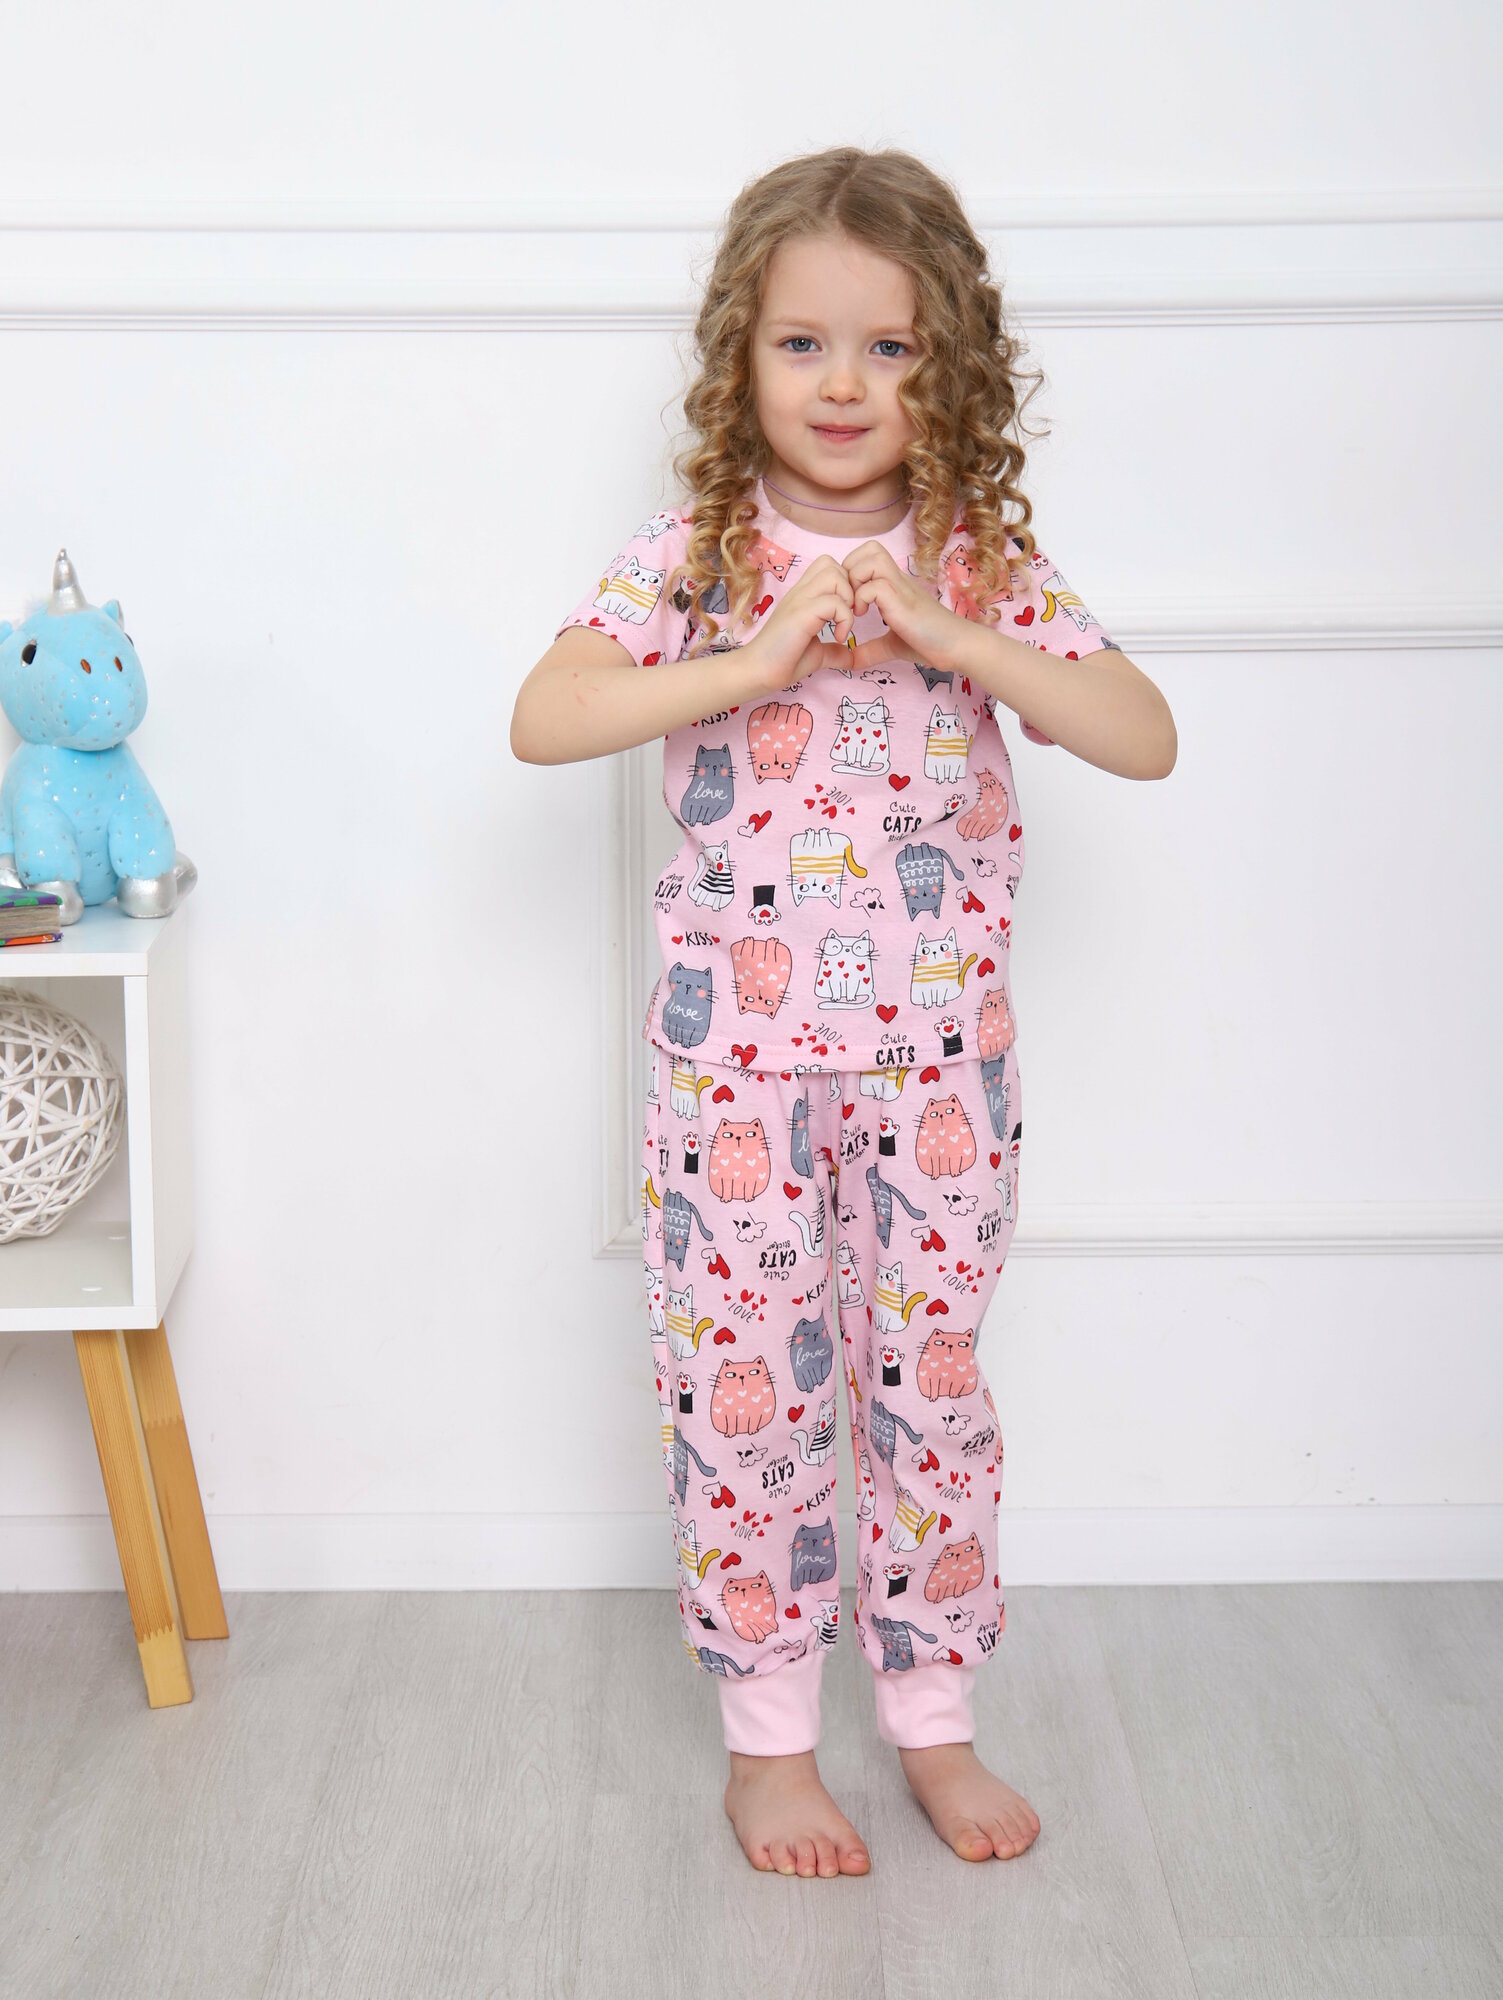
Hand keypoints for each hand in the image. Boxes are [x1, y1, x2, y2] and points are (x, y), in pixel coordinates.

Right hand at [740, 552, 862, 694]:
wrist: (758, 672)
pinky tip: (838, 637)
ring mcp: (799, 600)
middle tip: (847, 615)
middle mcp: (800, 592)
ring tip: (843, 623)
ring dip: (847, 599)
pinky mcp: (800, 614)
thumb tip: (852, 657)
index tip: (845, 613)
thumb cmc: (783, 661)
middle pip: (833, 564)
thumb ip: (835, 650)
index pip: (828, 566)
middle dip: (849, 588)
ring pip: (835, 575)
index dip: (845, 584)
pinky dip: (845, 619)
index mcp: (803, 595)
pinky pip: (834, 602)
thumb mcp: (817, 653)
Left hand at [840, 541, 971, 672]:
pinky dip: (861, 599)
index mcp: (894, 584)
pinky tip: (864, 616)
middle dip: (850, 570)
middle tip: (849, 598)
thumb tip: (849, 661)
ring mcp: (901, 587)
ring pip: (871, 558)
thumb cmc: (929, 643)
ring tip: (857, 606)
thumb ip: (869, 650)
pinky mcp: (902, 601)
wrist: (956, 647)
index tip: (849, 598)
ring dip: (856, 580)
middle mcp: (897, 579)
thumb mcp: (891, 645)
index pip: (869, 555)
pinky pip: (874, 586)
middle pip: (869, 548)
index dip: (852, 570)